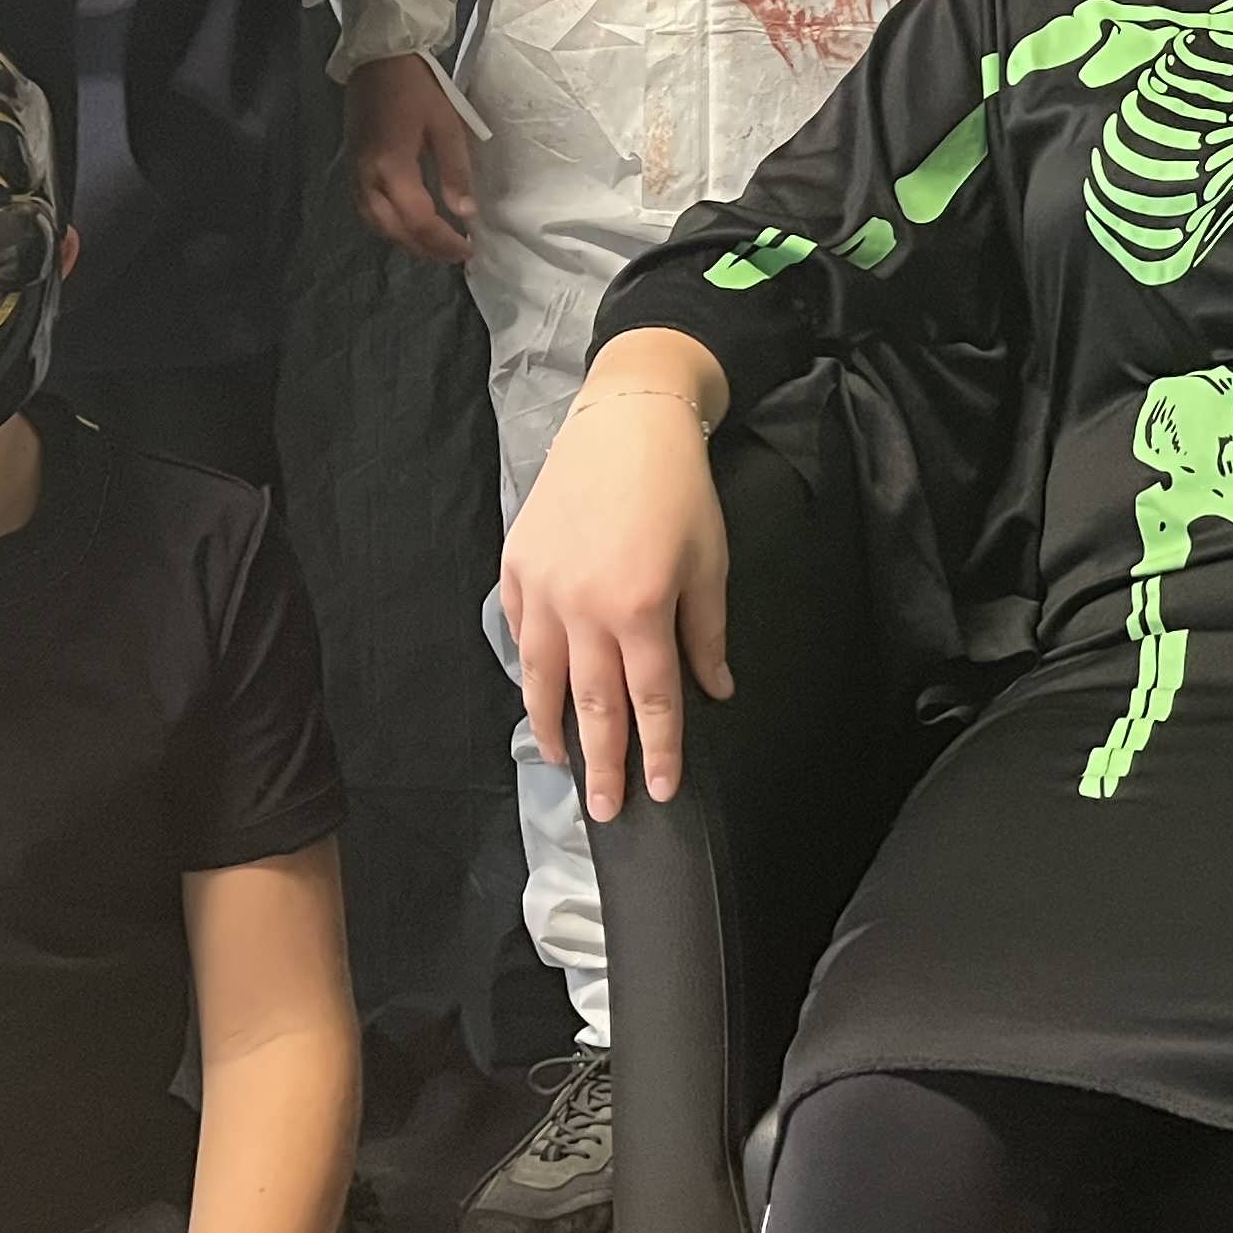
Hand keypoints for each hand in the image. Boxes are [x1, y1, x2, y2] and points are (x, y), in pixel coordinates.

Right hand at [345, 54, 476, 264]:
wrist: (377, 59)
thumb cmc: (417, 88)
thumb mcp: (446, 125)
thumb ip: (455, 171)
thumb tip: (465, 212)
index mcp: (392, 168)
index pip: (419, 220)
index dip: (444, 241)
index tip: (468, 249)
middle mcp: (367, 178)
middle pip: (394, 231)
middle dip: (426, 249)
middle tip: (454, 255)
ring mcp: (354, 175)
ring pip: (376, 225)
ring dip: (405, 242)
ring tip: (434, 247)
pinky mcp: (350, 168)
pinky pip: (366, 212)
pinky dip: (388, 227)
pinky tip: (407, 226)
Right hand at [500, 339, 733, 815]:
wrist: (627, 422)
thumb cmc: (680, 490)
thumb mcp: (711, 562)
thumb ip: (707, 634)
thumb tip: (715, 691)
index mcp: (640, 608)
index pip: (652, 700)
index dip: (659, 750)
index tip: (661, 792)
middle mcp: (583, 607)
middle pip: (592, 704)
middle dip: (601, 763)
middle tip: (604, 810)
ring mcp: (542, 588)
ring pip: (541, 677)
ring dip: (552, 726)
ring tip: (563, 762)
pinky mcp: (516, 566)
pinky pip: (518, 632)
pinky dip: (527, 667)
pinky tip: (537, 691)